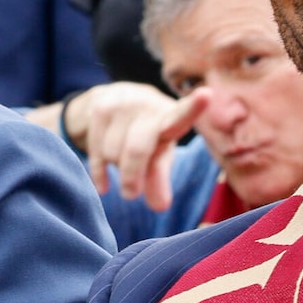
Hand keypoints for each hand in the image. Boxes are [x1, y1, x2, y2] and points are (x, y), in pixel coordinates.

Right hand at [69, 83, 207, 206]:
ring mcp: (121, 103)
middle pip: (137, 149)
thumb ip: (159, 179)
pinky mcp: (98, 109)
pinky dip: (99, 174)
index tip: (206, 95)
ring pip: (112, 152)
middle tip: (131, 196)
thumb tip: (160, 206)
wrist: (112, 101)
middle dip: (131, 176)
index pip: (182, 115)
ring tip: (123, 162)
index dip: (194, 107)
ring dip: (117, 167)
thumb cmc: (146, 133)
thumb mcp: (158, 153)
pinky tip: (103, 185)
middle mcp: (147, 104)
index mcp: (170, 115)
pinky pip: (96, 152)